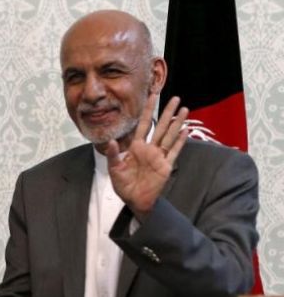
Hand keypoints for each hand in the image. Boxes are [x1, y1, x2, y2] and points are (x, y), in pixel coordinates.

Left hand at [106, 94, 188, 219]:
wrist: (134, 200)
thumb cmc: (123, 185)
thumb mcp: (115, 169)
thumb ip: (113, 154)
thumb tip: (111, 141)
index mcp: (136, 147)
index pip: (143, 124)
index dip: (148, 110)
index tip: (153, 95)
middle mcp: (149, 149)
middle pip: (161, 126)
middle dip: (167, 112)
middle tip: (175, 98)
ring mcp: (159, 156)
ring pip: (170, 136)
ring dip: (177, 123)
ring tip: (184, 109)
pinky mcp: (166, 166)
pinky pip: (174, 151)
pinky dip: (180, 142)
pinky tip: (186, 130)